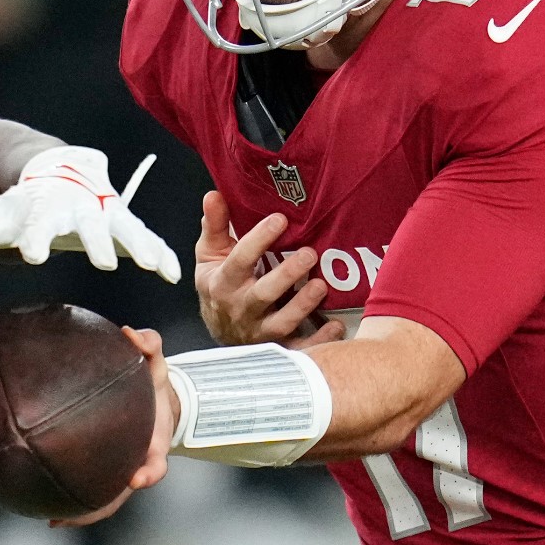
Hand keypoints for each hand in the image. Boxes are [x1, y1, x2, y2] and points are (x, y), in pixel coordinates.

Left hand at [0, 147, 181, 282]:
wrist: (59, 172)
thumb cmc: (25, 203)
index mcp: (45, 209)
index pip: (37, 224)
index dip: (34, 239)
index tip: (31, 255)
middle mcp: (79, 208)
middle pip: (89, 225)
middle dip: (97, 241)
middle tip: (104, 262)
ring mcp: (106, 212)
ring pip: (126, 228)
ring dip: (141, 246)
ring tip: (154, 266)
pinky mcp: (124, 222)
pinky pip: (146, 237)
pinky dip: (160, 252)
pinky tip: (174, 273)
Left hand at [52, 327, 175, 527]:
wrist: (159, 400)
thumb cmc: (153, 383)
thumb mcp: (157, 362)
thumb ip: (149, 345)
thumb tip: (130, 334)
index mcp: (154, 444)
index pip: (155, 464)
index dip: (147, 472)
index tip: (137, 478)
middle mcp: (139, 463)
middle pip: (123, 495)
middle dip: (103, 507)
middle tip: (75, 518)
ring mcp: (124, 469)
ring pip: (105, 500)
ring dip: (82, 513)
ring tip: (54, 520)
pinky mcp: (109, 467)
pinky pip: (88, 484)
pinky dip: (70, 496)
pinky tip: (42, 501)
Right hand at [196, 190, 344, 347]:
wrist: (218, 329)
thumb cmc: (218, 286)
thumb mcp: (210, 254)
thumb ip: (215, 225)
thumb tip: (214, 195)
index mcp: (223, 283)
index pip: (240, 259)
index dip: (259, 239)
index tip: (280, 219)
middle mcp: (240, 309)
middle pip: (263, 294)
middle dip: (286, 275)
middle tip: (309, 254)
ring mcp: (259, 331)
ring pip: (281, 323)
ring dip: (303, 305)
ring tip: (321, 285)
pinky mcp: (276, 346)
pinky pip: (298, 349)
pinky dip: (318, 341)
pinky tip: (335, 326)